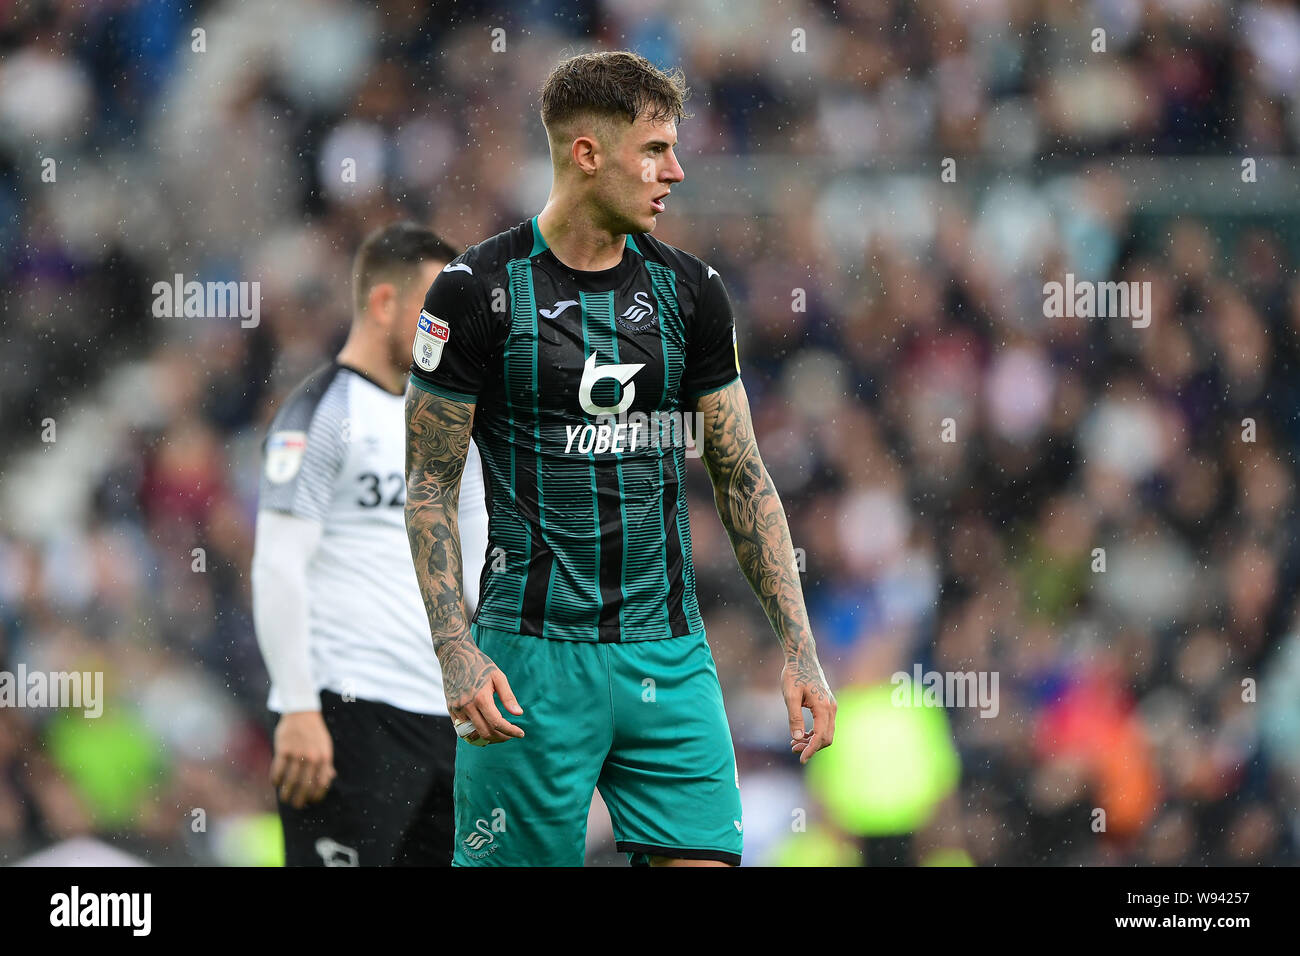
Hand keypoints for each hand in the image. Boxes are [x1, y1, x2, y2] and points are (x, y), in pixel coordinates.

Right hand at [271, 710, 335, 807]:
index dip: (316, 795)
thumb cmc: (314, 733)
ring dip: (286, 792)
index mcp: (325, 757)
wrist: (302, 712)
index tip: (310, 801)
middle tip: (296, 805)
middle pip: (305, 784)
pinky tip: (276, 783)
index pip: (321, 782)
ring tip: (284, 798)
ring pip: (291, 780)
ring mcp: (297, 752)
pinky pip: (278, 769)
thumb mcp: (325, 746)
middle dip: (300, 798)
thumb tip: (330, 779)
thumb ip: (326, 763)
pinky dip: (276, 779)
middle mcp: (312, 756)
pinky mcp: (284, 748)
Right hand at [438, 638, 523, 743]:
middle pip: (485, 732)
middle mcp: (467, 706)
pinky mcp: (450, 709)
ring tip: (499, 735)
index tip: (521, 733)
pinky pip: (462, 729)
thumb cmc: (480, 665)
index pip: (497, 723)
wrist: (455, 655)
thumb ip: (508, 697)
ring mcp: (457, 709)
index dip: (511, 732)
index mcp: (481, 698)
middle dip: (501, 737)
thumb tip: (518, 713)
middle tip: (510, 734)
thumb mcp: (498, 677)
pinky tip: (484, 730)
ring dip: (487, 738)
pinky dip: (474, 734)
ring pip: (472, 734)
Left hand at [782, 648, 835, 764]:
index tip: (800, 759)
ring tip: (794, 744)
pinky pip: (825, 725)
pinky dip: (815, 733)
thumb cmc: (794, 674)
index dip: (811, 750)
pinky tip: (802, 735)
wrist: (802, 658)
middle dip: (812, 747)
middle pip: (826, 737)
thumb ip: (794, 717)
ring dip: (813, 741)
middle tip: (793, 749)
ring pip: (826, 732)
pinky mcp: (827, 704)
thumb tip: (797, 738)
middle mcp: (831, 708)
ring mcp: (831, 706)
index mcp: (823, 707)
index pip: (820, 736)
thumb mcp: (790, 696)